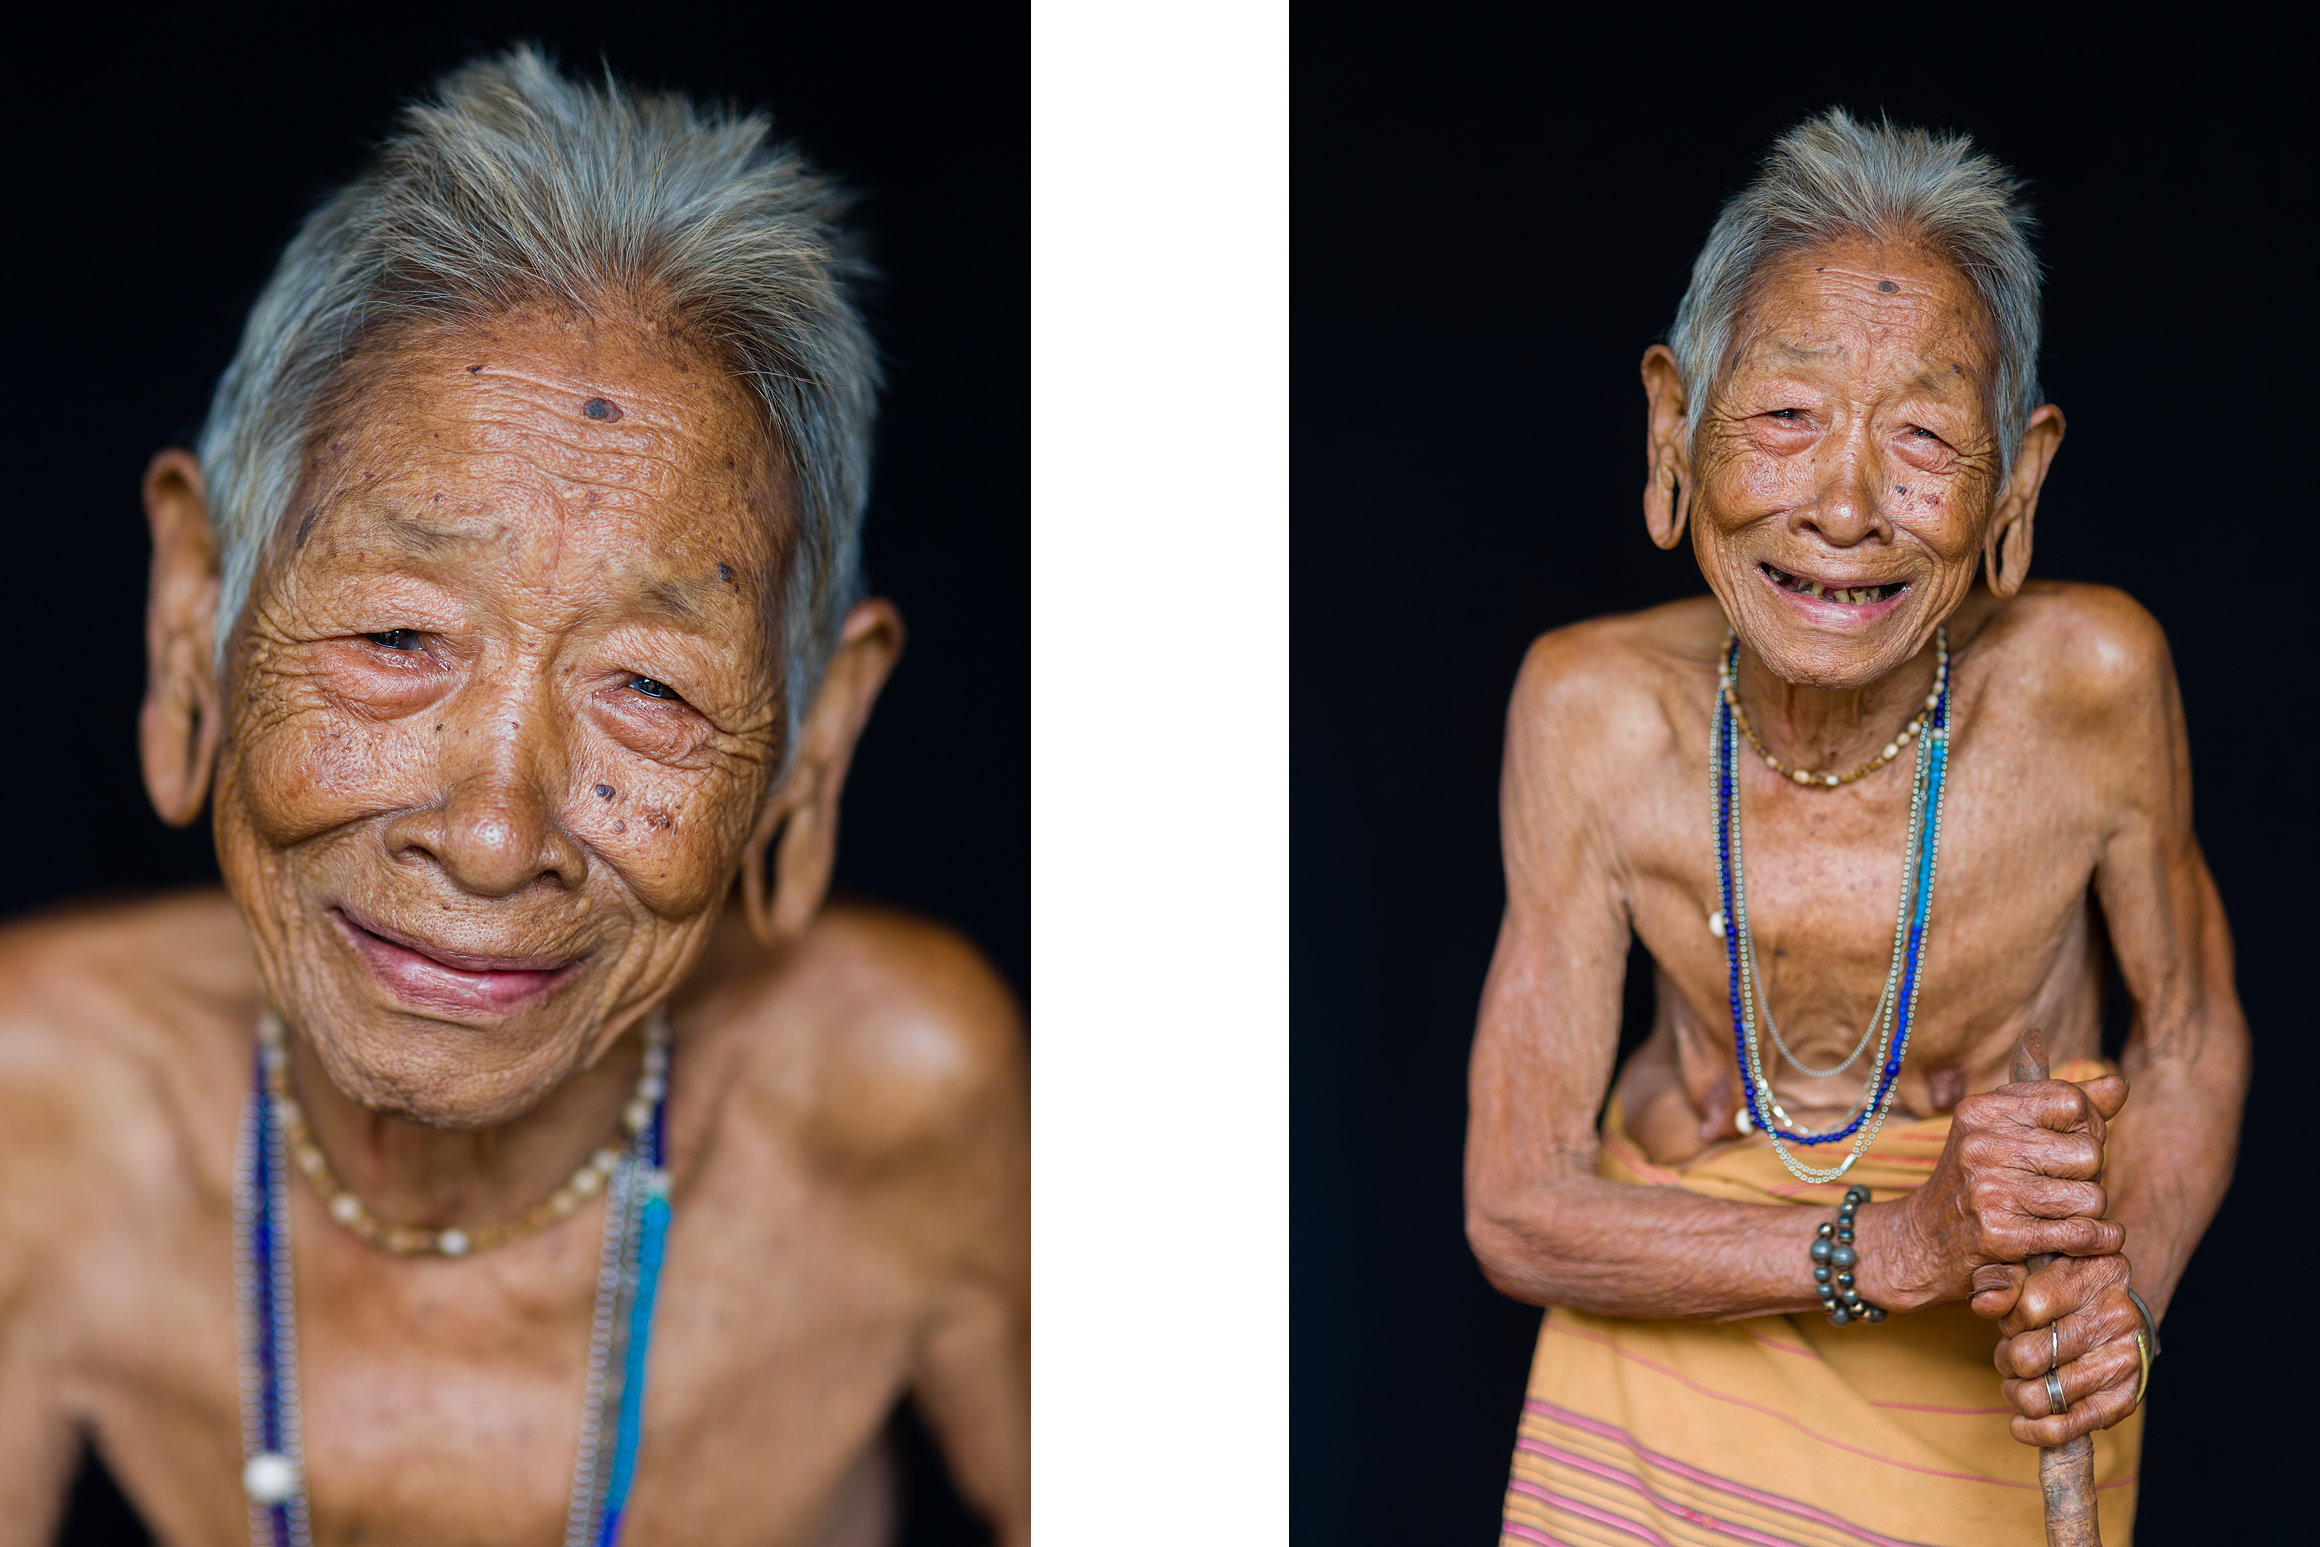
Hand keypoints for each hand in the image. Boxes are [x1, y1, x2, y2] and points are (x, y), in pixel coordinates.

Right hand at [1854, 1073, 2128, 1311]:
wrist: (1922, 1242)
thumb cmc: (1974, 1182)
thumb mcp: (2002, 1131)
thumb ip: (2063, 1106)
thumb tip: (2118, 1086)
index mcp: (1982, 1110)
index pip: (2072, 1102)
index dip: (2087, 1126)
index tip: (2070, 1144)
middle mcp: (1981, 1145)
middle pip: (2089, 1152)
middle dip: (2089, 1175)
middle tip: (2063, 1186)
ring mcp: (1989, 1190)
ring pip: (2092, 1197)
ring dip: (2089, 1212)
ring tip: (2061, 1213)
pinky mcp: (2000, 1235)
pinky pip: (2083, 1234)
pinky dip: (2098, 1240)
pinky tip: (2087, 1239)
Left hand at [1988, 1253, 2146, 1444]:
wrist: (2113, 1316)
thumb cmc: (2061, 1290)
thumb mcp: (2033, 1269)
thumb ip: (2002, 1278)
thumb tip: (1984, 1302)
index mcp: (2096, 1271)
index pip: (2028, 1306)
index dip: (2009, 1321)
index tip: (2015, 1321)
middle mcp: (2118, 1314)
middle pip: (2029, 1355)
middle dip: (2008, 1360)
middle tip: (2015, 1355)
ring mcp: (2125, 1359)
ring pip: (2040, 1395)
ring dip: (2017, 1393)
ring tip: (2022, 1380)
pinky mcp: (2125, 1398)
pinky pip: (2067, 1428)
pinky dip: (2035, 1430)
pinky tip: (2022, 1423)